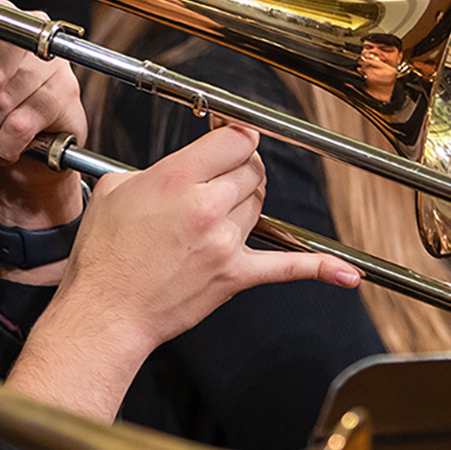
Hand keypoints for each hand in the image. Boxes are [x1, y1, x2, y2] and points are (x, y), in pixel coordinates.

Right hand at [9, 124, 358, 419]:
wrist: (105, 310)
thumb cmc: (103, 256)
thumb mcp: (116, 190)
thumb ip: (152, 171)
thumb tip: (171, 170)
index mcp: (177, 178)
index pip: (236, 140)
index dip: (234, 138)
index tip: (228, 141)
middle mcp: (207, 206)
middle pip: (251, 171)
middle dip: (236, 172)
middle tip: (216, 180)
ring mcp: (225, 242)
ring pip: (258, 206)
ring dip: (242, 205)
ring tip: (212, 218)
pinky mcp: (235, 276)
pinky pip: (286, 268)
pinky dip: (320, 270)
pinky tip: (346, 274)